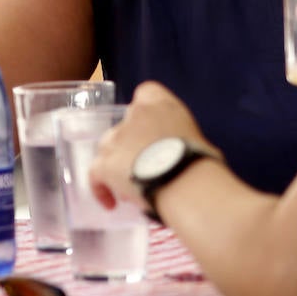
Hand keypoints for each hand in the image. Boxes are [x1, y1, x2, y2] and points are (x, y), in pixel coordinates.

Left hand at [89, 82, 206, 211]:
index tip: (153, 131)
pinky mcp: (105, 163)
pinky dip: (101, 189)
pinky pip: (95, 175)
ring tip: (130, 187)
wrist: (184, 180)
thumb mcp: (196, 137)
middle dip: (131, 145)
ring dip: (116, 164)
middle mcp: (134, 114)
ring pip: (108, 149)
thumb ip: (181, 138)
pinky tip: (110, 203)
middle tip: (145, 167)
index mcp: (160, 103)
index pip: (146, 93)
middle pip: (125, 126)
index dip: (146, 114)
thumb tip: (179, 156)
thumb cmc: (201, 161)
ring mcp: (117, 138)